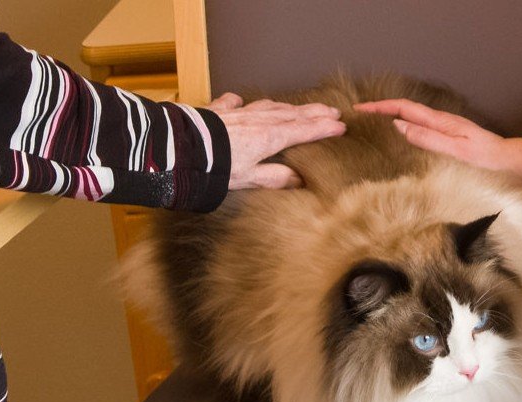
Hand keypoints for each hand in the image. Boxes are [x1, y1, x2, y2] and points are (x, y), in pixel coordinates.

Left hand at [207, 93, 345, 189]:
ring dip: (287, 106)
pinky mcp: (218, 110)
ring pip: (269, 106)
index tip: (340, 126)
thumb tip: (298, 180)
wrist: (181, 148)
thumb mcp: (248, 178)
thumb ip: (274, 178)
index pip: (303, 131)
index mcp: (269, 138)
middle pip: (292, 115)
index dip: (322, 128)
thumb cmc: (215, 167)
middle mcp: (258, 121)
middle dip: (314, 112)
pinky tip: (241, 100)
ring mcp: (238, 113)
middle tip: (332, 110)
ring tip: (300, 107)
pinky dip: (240, 102)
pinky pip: (232, 103)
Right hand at [354, 99, 521, 182]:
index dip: (380, 107)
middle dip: (381, 110)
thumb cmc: (490, 163)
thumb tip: (398, 126)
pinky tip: (401, 139)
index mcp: (441, 123)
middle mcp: (443, 123)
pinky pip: (421, 130)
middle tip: (360, 116)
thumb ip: (428, 139)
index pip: (404, 109)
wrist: (517, 165)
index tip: (359, 109)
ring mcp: (448, 131)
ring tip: (373, 125)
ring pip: (413, 119)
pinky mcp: (452, 140)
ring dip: (392, 118)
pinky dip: (405, 129)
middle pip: (406, 110)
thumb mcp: (456, 152)